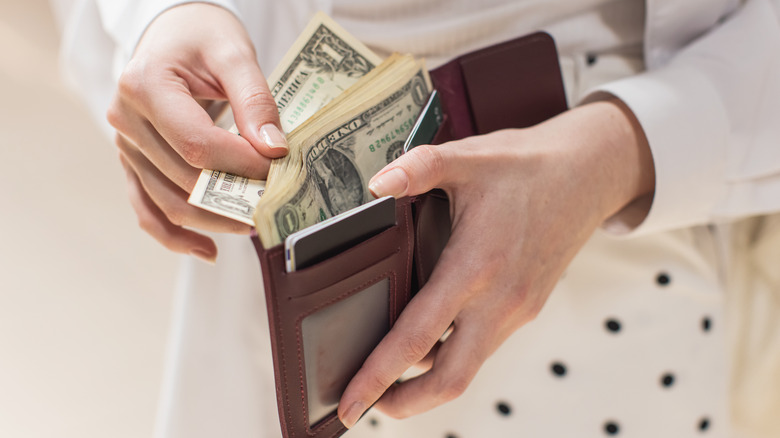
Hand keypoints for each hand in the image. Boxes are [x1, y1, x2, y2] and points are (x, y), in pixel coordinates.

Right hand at [107, 3, 286, 261]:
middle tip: (276, 203)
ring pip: (168, 202)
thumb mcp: (234, 52)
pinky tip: (209, 251)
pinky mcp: (134, 164)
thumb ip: (255, 100)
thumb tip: (273, 150)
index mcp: (145, 86)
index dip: (240, 164)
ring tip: (256, 223)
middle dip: (234, 196)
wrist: (174, 33)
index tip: (278, 170)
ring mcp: (126, 147)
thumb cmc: (202, 37)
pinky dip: (176, 236)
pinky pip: (148, 210)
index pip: (197, 144)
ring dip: (215, 221)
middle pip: (184, 179)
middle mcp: (127, 120)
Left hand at [337, 99, 654, 424]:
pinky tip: (429, 342)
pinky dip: (451, 357)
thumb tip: (376, 184)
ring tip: (389, 376)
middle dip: (402, 404)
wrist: (591, 173)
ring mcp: (517, 309)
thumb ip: (419, 168)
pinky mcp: (527, 307)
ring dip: (427, 382)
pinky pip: (483, 346)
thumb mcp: (470, 157)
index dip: (377, 375)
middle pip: (449, 381)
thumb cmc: (530, 166)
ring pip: (467, 367)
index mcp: (476, 266)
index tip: (348, 403)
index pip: (416, 337)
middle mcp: (500, 300)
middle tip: (363, 406)